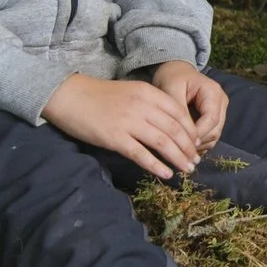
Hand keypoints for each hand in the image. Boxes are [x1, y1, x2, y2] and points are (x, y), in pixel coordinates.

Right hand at [42, 74, 201, 179]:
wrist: (70, 96)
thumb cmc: (99, 95)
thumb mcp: (131, 91)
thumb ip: (150, 104)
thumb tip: (169, 124)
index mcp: (149, 93)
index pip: (180, 113)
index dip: (191, 131)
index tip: (197, 143)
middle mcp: (143, 107)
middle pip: (175, 129)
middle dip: (188, 147)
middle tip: (195, 160)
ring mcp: (129, 122)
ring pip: (162, 142)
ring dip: (178, 157)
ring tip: (187, 169)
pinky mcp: (115, 138)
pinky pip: (141, 154)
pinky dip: (156, 166)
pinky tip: (166, 174)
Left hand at [148, 60, 228, 152]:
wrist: (176, 71)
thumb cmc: (172, 77)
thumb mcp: (171, 90)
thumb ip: (179, 112)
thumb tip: (185, 135)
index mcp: (213, 92)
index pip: (211, 119)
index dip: (198, 134)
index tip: (180, 142)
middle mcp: (221, 102)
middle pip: (216, 130)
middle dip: (198, 142)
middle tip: (178, 149)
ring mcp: (220, 110)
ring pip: (214, 136)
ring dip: (199, 144)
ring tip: (180, 148)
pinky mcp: (215, 117)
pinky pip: (210, 135)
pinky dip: (199, 143)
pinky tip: (184, 144)